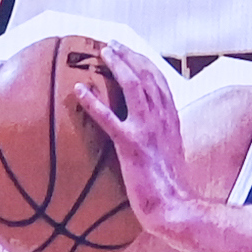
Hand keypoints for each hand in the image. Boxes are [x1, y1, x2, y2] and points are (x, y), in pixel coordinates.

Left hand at [73, 46, 213, 244]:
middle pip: (148, 76)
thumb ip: (161, 139)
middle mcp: (163, 119)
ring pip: (134, 87)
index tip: (131, 52)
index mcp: (172, 121)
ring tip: (103, 53)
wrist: (173, 207)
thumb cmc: (169, 190)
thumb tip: (146, 136)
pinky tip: (79, 90)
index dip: (145, 63)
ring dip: (119, 66)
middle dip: (131, 56)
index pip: (160, 82)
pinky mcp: (131, 145)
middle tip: (112, 44)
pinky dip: (93, 101)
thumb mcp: (170, 156)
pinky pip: (109, 118)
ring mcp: (148, 130)